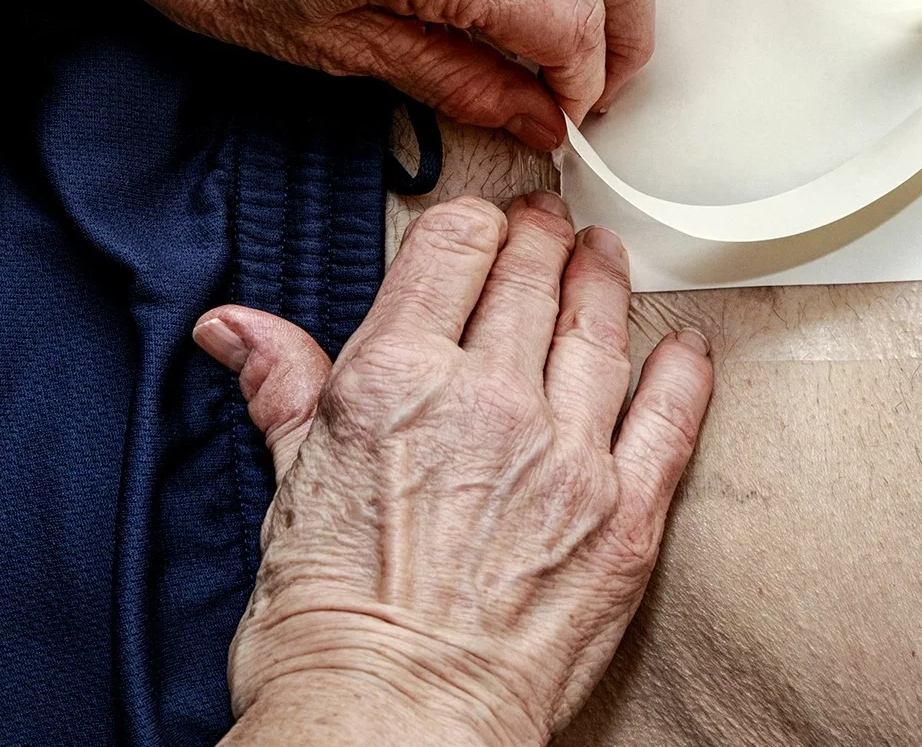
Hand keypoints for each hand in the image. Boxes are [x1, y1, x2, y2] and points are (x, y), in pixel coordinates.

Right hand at [192, 193, 712, 746]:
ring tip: (604, 259)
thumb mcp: (287, 488)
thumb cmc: (327, 629)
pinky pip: (669, 419)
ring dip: (603, 283)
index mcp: (395, 379)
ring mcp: (566, 455)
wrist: (389, 726)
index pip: (452, 251)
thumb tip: (237, 328)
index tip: (484, 225)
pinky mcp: (623, 516)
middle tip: (549, 226)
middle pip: (530, 280)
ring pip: (598, 332)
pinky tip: (684, 348)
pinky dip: (680, 373)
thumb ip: (283, 390)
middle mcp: (488, 399)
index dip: (473, 226)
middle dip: (541, 241)